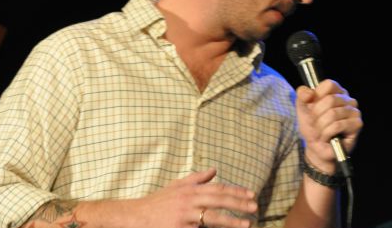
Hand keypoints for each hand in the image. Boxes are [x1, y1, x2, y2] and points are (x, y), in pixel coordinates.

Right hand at [130, 168, 256, 227]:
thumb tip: (214, 169)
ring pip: (212, 218)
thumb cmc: (158, 202)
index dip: (235, 190)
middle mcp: (188, 200)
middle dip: (238, 203)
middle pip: (218, 200)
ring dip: (231, 221)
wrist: (136, 216)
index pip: (217, 188)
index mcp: (189, 189)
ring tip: (247, 224)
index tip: (251, 194)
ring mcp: (184, 215)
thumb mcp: (176, 187)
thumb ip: (196, 178)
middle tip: (254, 207)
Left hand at [296, 79, 362, 170]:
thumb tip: (309, 93)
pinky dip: (326, 133)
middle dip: (316, 115)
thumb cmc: (311, 125)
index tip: (311, 107)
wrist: (315, 146)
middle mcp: (348, 99)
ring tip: (319, 132)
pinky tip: (326, 137)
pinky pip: (338, 125)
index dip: (317, 96)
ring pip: (333, 114)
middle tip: (314, 123)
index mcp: (335, 91)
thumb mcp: (302, 107)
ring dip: (320, 126)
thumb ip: (302, 95)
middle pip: (330, 100)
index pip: (329, 84)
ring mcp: (354, 111)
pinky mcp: (357, 124)